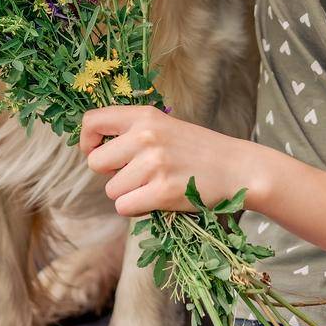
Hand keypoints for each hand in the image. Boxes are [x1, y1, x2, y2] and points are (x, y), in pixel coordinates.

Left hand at [79, 104, 263, 216]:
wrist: (237, 168)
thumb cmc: (198, 150)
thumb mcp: (165, 126)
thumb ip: (132, 132)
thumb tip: (94, 150)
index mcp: (144, 116)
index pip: (92, 121)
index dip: (87, 141)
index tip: (96, 151)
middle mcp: (145, 136)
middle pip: (96, 163)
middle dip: (112, 173)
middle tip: (137, 174)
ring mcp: (153, 164)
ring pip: (112, 190)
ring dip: (128, 193)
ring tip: (156, 185)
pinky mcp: (162, 192)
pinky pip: (125, 207)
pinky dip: (137, 208)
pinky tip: (159, 198)